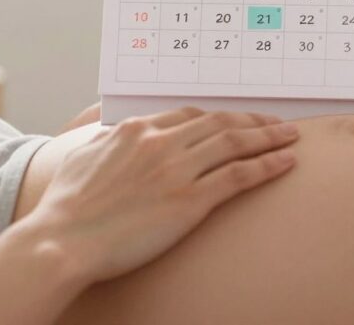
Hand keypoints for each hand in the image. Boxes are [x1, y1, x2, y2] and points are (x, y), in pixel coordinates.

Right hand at [20, 107, 298, 284]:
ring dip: (269, 138)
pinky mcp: (190, 201)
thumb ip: (104, 137)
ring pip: (236, 143)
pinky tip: (284, 163)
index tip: (238, 120)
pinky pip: (238, 176)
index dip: (221, 116)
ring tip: (290, 138)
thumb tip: (112, 128)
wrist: (63, 240)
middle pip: (221, 122)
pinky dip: (266, 166)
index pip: (191, 114)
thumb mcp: (82, 154)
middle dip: (254, 122)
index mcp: (137, 129)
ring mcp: (178, 170)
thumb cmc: (66, 205)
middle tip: (277, 124)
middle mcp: (162, 142)